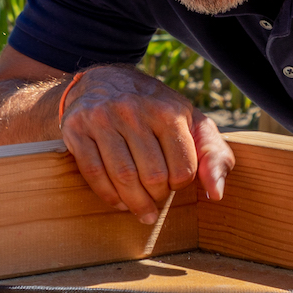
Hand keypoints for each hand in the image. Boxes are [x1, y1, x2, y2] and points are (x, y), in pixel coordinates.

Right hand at [58, 65, 234, 222]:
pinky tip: (118, 201)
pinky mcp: (77, 129)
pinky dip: (108, 195)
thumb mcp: (191, 122)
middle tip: (155, 200)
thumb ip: (214, 154)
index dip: (180, 184)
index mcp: (168, 111)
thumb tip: (216, 193)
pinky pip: (94, 172)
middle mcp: (134, 111)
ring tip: (141, 210)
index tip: (174, 182)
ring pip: (123, 177)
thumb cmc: (155, 110)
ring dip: (134, 203)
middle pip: (153, 176)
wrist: (103, 82)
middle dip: (157, 197)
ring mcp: (102, 118)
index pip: (183, 169)